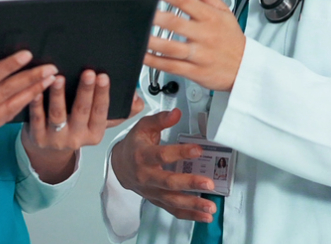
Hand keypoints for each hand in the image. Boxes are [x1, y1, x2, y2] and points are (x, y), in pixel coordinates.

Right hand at [0, 50, 56, 151]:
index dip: (9, 66)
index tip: (26, 55)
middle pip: (5, 94)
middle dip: (30, 80)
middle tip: (50, 69)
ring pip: (9, 109)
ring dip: (31, 94)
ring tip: (48, 81)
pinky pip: (4, 119)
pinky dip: (20, 107)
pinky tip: (33, 96)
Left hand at [20, 70, 137, 182]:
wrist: (47, 152)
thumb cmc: (76, 130)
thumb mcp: (98, 123)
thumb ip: (121, 111)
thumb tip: (138, 100)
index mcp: (94, 134)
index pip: (101, 112)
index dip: (102, 94)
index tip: (103, 77)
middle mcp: (76, 138)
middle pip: (81, 111)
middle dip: (85, 91)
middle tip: (88, 73)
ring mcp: (55, 139)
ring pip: (58, 115)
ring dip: (59, 95)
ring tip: (59, 77)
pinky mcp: (37, 137)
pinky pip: (36, 118)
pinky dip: (36, 104)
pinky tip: (37, 89)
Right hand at [111, 108, 216, 222]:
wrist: (120, 165)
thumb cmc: (135, 145)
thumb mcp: (144, 127)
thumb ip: (161, 120)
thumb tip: (176, 113)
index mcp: (143, 156)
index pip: (162, 155)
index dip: (180, 152)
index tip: (198, 150)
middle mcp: (146, 176)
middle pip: (168, 182)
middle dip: (189, 184)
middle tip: (208, 184)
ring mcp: (151, 191)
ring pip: (172, 200)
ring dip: (193, 205)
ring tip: (210, 207)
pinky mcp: (157, 200)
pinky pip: (173, 210)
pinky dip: (189, 215)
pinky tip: (204, 216)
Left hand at [144, 0, 245, 91]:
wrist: (247, 68)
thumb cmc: (233, 40)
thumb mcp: (224, 11)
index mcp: (210, 17)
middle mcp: (204, 35)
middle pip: (174, 22)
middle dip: (154, 15)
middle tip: (138, 9)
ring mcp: (199, 54)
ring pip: (170, 47)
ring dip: (151, 40)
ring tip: (136, 33)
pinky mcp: (195, 71)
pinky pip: (171, 66)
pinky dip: (155, 62)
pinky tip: (143, 55)